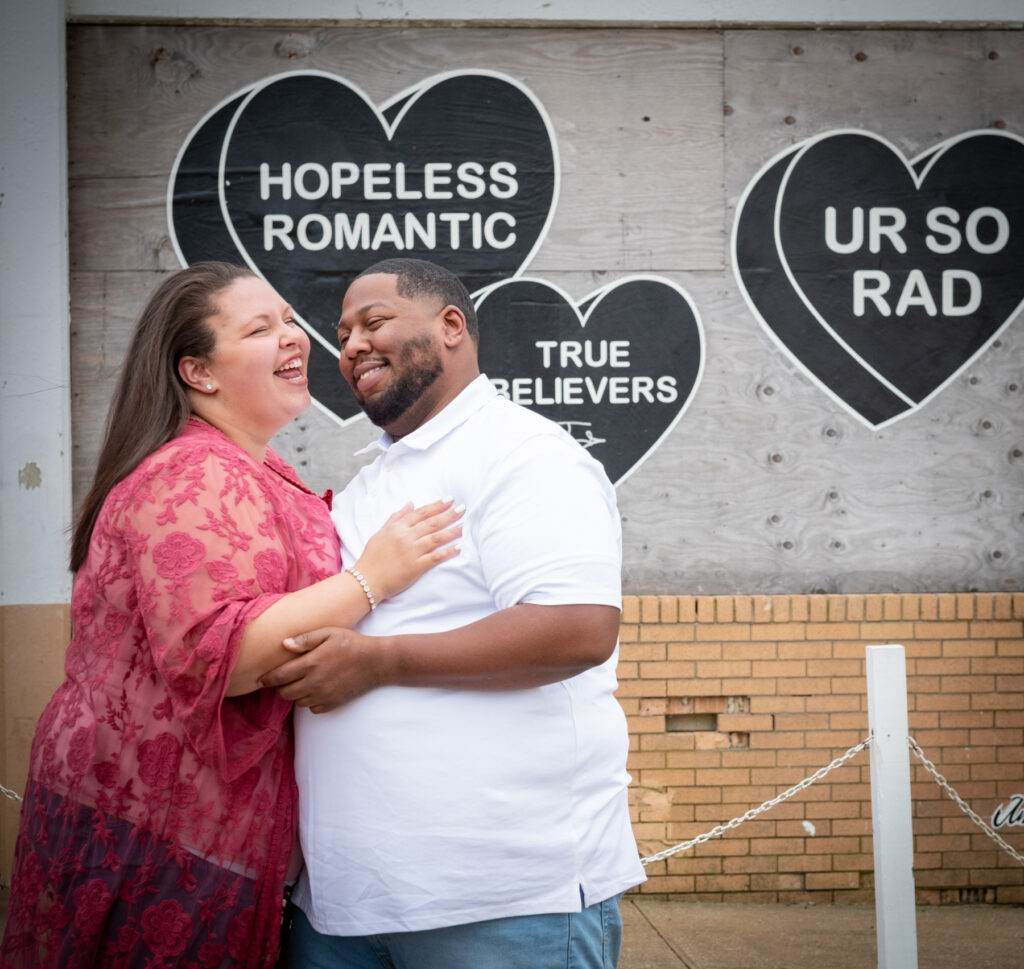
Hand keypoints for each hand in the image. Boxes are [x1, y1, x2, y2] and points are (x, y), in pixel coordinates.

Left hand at [258, 627, 388, 713]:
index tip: (260, 679)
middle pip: (285, 693)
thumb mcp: (328, 633)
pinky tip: (316, 689)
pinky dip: (309, 701)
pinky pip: (312, 709)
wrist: (375, 662)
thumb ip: (305, 639)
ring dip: (295, 693)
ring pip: (297, 702)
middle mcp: (313, 683)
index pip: (279, 677)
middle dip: (280, 686)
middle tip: (284, 678)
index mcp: (310, 664)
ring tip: (302, 682)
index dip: (267, 679)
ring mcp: (323, 696)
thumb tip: (284, 644)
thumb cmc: (351, 643)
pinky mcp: (332, 704)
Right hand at [355, 498, 462, 601]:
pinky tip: (458, 547)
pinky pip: (435, 557)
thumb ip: (396, 517)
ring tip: (464, 526)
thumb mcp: (380, 532)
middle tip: (462, 509)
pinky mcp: (416, 567)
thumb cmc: (371, 557)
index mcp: (397, 528)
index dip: (436, 506)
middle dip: (449, 515)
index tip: (449, 500)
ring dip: (452, 531)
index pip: (421, 513)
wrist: (366, 580)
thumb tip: (411, 504)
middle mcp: (406, 537)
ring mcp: (411, 552)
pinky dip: (447, 552)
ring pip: (436, 538)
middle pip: (432, 523)